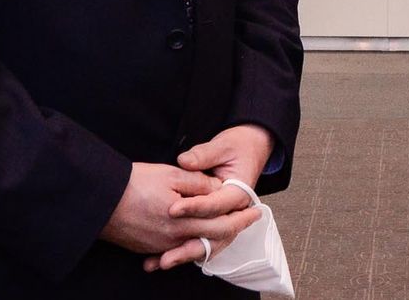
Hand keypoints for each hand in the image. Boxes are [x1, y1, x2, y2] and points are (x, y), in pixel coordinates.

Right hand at [100, 163, 258, 260]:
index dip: (241, 216)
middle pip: (212, 237)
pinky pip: (173, 249)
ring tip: (226, 228)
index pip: (222, 222)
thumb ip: (199, 184)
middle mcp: (175, 238)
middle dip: (234, 228)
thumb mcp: (172, 175)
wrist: (100, 200)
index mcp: (185, 220)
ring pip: (194, 245)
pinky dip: (188, 244)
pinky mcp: (147, 247)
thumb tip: (218, 190)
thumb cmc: (135, 183)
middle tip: (250, 219)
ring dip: (213, 237)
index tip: (255, 210)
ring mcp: (160, 245)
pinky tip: (194, 238)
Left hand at [140, 124, 276, 271]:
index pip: (215, 206)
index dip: (194, 208)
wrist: (249, 149)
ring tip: (160, 262)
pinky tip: (159, 259)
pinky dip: (181, 251)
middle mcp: (233, 212)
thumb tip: (185, 161)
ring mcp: (224, 220)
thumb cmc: (237, 146)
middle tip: (165, 254)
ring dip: (183, 255)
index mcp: (238, 194)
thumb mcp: (223, 145)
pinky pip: (198, 241)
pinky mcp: (213, 223)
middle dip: (187, 245)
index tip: (172, 210)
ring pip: (205, 244)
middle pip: (212, 235)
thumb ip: (204, 154)